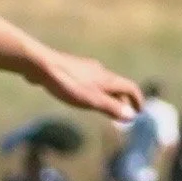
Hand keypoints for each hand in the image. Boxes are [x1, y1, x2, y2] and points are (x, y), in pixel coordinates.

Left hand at [26, 49, 143, 121]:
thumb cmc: (67, 84)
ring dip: (108, 95)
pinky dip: (94, 91)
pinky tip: (82, 95)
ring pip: (103, 83)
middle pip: (117, 86)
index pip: (130, 87)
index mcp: (108, 78)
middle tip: (122, 114)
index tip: (139, 111)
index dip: (137, 100)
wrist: (42, 65)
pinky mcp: (71, 69)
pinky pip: (89, 81)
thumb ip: (111, 108)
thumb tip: (131, 116)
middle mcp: (100, 71)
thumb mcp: (91, 100)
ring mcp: (85, 68)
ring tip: (104, 107)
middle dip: (122, 100)